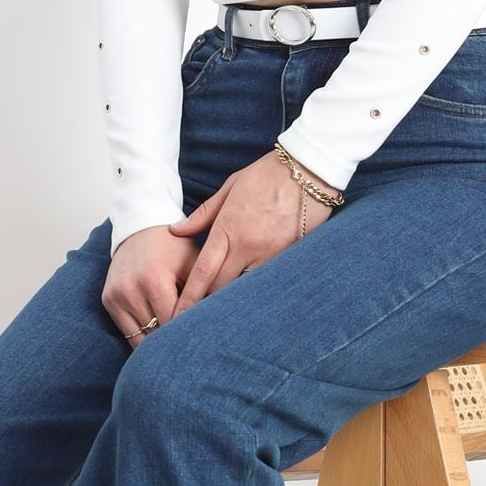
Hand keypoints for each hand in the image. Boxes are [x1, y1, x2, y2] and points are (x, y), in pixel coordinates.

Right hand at [103, 226, 201, 346]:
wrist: (141, 229)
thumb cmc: (174, 247)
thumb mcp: (195, 263)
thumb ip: (204, 292)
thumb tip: (215, 323)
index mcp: (154, 280)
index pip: (173, 323)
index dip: (188, 334)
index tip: (200, 341)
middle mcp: (130, 290)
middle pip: (157, 333)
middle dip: (174, 340)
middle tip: (190, 348)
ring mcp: (115, 296)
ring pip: (140, 338)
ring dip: (158, 342)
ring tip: (175, 344)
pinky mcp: (108, 300)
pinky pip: (128, 333)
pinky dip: (143, 336)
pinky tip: (158, 336)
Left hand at [166, 150, 338, 314]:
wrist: (309, 170)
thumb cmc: (266, 175)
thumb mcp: (230, 187)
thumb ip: (203, 215)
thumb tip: (176, 230)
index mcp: (228, 229)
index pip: (203, 271)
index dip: (190, 296)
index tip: (178, 314)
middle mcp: (248, 246)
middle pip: (221, 287)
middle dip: (207, 301)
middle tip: (193, 315)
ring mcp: (270, 254)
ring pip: (244, 287)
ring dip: (231, 297)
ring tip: (219, 312)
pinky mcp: (289, 256)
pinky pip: (266, 279)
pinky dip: (254, 287)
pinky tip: (247, 295)